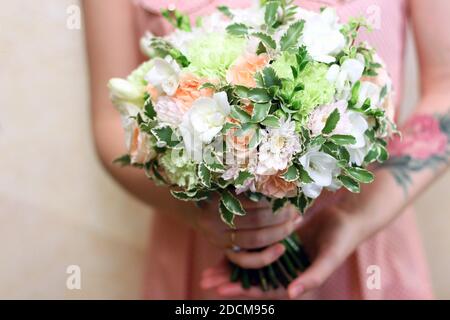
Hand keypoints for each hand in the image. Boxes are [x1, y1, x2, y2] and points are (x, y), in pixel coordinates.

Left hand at [200, 204, 365, 298]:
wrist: (347, 217)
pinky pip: (258, 246)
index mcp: (295, 280)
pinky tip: (228, 246)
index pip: (264, 289)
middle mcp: (286, 269)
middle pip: (253, 278)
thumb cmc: (341, 240)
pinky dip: (244, 248)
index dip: (242, 290)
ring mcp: (282, 255)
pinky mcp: (280, 240)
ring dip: (233, 265)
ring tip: (209, 267)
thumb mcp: (329, 258)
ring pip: (252, 263)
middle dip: (230, 280)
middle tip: (205, 279)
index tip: (220, 290)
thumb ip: (312, 277)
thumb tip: (290, 295)